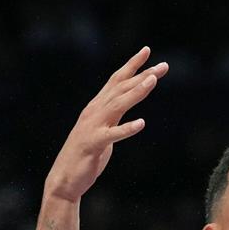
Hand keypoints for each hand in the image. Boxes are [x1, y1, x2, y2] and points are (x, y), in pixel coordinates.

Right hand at [44, 47, 167, 202]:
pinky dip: (126, 129)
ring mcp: (93, 127)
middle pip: (121, 88)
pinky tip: (141, 123)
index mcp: (97, 107)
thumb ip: (113, 114)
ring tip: (153, 81)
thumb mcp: (102, 128)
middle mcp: (94, 112)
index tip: (147, 50)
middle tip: (163, 66)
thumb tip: (127, 100)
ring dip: (136, 92)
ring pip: (117, 105)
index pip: (116, 80)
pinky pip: (112, 135)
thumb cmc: (86, 153)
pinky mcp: (94, 144)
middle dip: (143, 75)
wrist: (65, 178)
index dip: (131, 65)